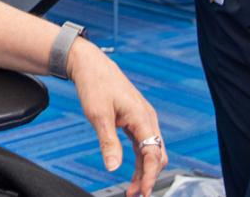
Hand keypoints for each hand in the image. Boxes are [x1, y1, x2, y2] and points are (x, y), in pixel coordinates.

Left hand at [68, 41, 166, 196]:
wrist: (91, 66)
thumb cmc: (95, 85)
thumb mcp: (98, 116)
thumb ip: (108, 142)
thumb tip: (112, 167)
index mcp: (142, 116)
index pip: (154, 153)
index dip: (149, 175)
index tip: (142, 191)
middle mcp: (147, 118)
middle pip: (158, 154)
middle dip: (149, 176)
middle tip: (136, 194)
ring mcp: (143, 118)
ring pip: (151, 150)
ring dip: (144, 171)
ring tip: (132, 189)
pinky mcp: (136, 119)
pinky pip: (143, 144)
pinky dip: (140, 160)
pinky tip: (132, 171)